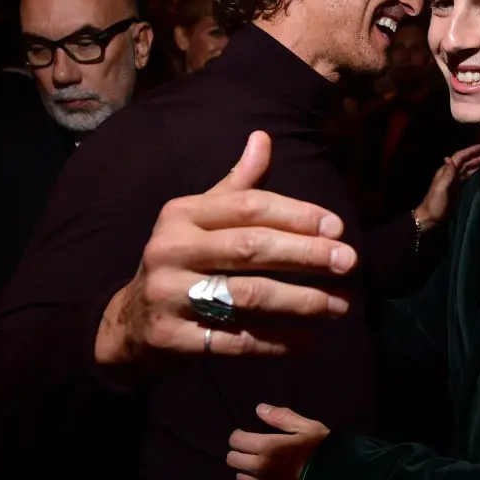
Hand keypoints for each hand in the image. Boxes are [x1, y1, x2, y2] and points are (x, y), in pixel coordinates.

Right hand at [95, 131, 358, 366]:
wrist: (130, 322)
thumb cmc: (182, 261)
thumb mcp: (199, 219)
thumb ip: (236, 186)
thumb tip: (263, 138)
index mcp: (182, 214)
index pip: (249, 207)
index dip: (296, 215)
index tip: (337, 227)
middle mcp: (172, 250)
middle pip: (250, 249)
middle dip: (306, 255)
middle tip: (349, 262)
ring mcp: (170, 296)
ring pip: (248, 297)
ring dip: (302, 301)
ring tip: (341, 304)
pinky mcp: (175, 339)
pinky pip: (237, 341)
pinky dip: (277, 342)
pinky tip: (309, 340)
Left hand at [227, 404, 329, 479]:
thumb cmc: (323, 453)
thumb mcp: (309, 428)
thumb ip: (282, 417)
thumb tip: (259, 409)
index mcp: (267, 447)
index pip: (236, 440)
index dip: (240, 436)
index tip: (248, 437)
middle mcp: (259, 469)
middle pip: (233, 460)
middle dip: (241, 454)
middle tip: (254, 453)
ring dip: (248, 474)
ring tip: (262, 472)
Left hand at [414, 144, 479, 230]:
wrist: (430, 218)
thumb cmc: (435, 204)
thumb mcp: (441, 189)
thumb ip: (447, 174)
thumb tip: (450, 159)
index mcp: (445, 172)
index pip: (459, 158)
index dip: (469, 151)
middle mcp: (449, 174)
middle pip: (464, 162)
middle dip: (476, 157)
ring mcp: (453, 182)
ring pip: (466, 169)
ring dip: (476, 164)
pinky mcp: (456, 189)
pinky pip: (466, 177)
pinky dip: (473, 172)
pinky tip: (479, 172)